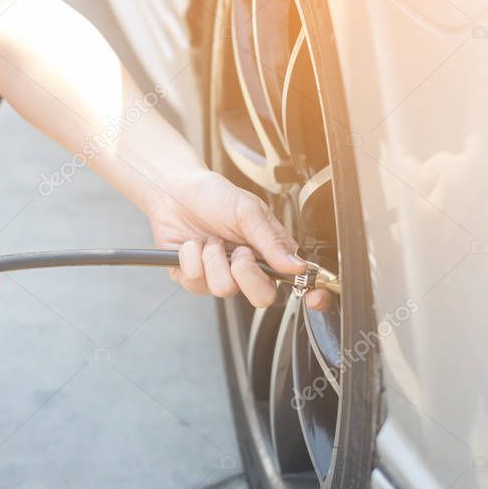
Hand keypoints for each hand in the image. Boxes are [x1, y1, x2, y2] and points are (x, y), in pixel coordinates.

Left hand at [147, 170, 332, 310]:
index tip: (313, 297)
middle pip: (261, 298)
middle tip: (238, 250)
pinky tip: (191, 244)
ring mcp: (218, 276)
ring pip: (224, 289)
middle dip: (247, 272)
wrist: (174, 190)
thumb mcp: (248, 211)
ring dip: (214, 259)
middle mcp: (245, 270)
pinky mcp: (191, 279)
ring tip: (210, 240)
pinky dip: (191, 257)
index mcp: (267, 252)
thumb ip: (273, 241)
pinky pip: (194, 281)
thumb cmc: (214, 196)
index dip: (308, 295)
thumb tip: (298, 266)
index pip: (293, 283)